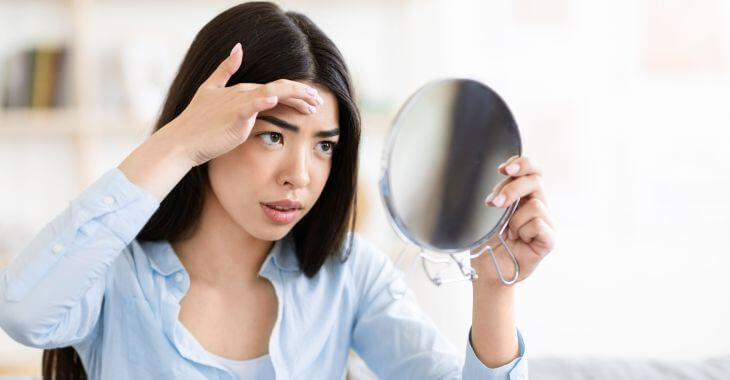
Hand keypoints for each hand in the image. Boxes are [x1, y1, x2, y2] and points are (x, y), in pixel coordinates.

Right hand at [158, 42, 324, 166]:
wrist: (182, 141)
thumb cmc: (197, 122)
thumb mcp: (210, 90)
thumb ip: (224, 70)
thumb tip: (237, 48)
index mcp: (242, 90)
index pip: (275, 88)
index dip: (295, 93)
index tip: (311, 101)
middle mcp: (243, 93)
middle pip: (280, 89)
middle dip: (302, 95)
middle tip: (319, 103)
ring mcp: (239, 103)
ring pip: (274, 94)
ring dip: (296, 97)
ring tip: (312, 104)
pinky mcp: (235, 117)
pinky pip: (252, 105)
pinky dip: (263, 101)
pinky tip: (274, 100)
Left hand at [471, 155, 555, 284]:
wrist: (487, 269)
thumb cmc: (487, 242)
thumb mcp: (489, 212)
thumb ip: (500, 194)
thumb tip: (504, 176)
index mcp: (524, 197)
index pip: (532, 171)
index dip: (521, 164)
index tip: (503, 169)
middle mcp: (538, 207)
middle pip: (535, 181)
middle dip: (512, 189)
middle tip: (495, 204)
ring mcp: (546, 223)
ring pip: (535, 205)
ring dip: (513, 220)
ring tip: (508, 233)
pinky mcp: (550, 239)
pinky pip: (538, 224)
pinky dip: (523, 232)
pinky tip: (518, 241)